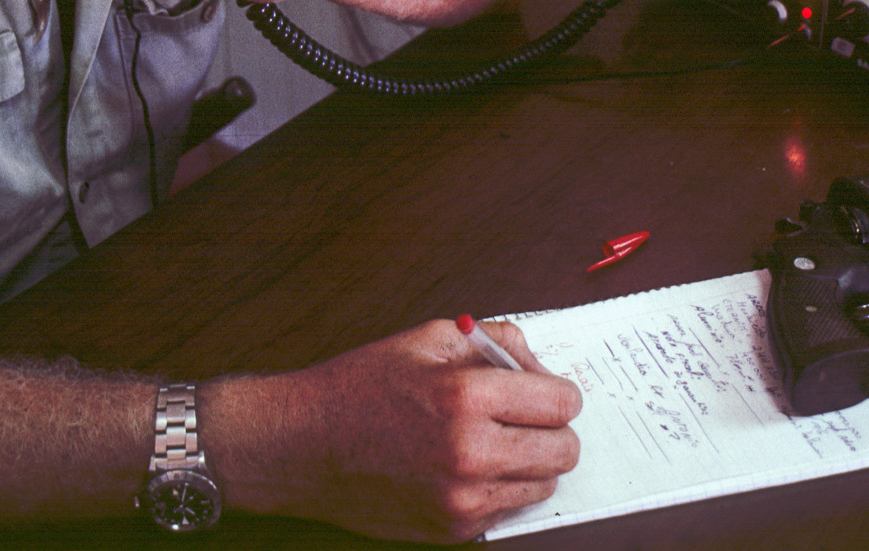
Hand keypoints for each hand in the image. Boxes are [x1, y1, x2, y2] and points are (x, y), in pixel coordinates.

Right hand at [207, 319, 582, 542]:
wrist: (304, 446)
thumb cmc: (360, 387)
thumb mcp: (426, 339)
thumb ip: (494, 341)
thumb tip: (538, 364)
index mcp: (467, 396)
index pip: (563, 403)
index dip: (557, 391)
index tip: (541, 391)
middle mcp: (471, 453)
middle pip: (564, 450)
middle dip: (550, 428)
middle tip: (521, 416)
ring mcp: (464, 500)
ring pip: (544, 485)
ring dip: (528, 462)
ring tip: (488, 440)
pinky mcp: (454, 530)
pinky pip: (508, 509)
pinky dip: (498, 488)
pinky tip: (461, 466)